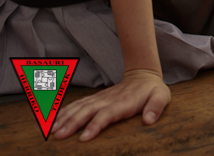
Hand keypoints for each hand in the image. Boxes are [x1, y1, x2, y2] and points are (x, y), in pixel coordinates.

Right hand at [52, 69, 170, 141]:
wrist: (143, 74)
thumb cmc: (153, 90)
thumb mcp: (161, 96)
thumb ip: (156, 107)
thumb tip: (149, 120)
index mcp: (123, 102)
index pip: (106, 114)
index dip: (95, 125)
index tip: (83, 137)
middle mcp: (108, 100)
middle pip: (87, 111)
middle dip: (72, 123)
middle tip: (58, 136)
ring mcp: (101, 98)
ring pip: (80, 107)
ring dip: (65, 118)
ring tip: (52, 131)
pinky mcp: (96, 99)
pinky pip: (78, 105)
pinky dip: (66, 112)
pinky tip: (55, 121)